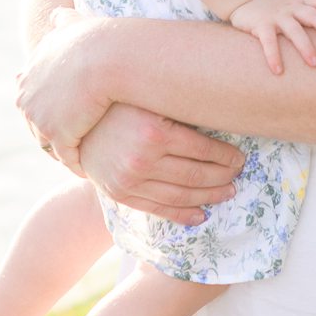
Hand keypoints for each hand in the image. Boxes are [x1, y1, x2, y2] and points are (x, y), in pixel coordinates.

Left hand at [15, 13, 115, 169]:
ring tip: (83, 158)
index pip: (34, 100)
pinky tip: (91, 166)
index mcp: (29, 75)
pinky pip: (67, 157)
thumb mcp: (73, 24)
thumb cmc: (97, 37)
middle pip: (36, 125)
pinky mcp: (57, 135)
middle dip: (53, 135)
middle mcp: (27, 97)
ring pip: (49, 144)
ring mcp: (40, 118)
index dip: (52, 109)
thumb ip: (63, 21)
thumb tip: (56, 13)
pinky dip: (78, 162)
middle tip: (74, 144)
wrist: (107, 56)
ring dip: (64, 152)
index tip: (69, 116)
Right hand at [80, 106, 244, 223]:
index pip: (205, 150)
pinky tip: (202, 214)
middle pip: (197, 174)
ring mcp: (130, 180)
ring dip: (210, 196)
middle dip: (224, 177)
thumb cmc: (121, 105)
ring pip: (182, 195)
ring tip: (228, 192)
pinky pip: (159, 209)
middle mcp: (142, 159)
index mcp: (155, 131)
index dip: (228, 156)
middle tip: (239, 174)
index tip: (240, 157)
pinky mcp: (121, 194)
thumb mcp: (151, 100)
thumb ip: (181, 112)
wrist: (75, 124)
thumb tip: (226, 117)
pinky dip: (183, 215)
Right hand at [226, 0, 315, 73]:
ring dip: (305, 47)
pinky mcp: (260, 25)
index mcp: (299, 2)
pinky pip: (268, 42)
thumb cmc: (270, 4)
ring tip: (315, 64)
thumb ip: (305, 10)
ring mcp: (276, 16)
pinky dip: (273, 56)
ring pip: (294, 30)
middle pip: (313, 16)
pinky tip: (278, 71)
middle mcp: (290, 7)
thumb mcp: (290, 2)